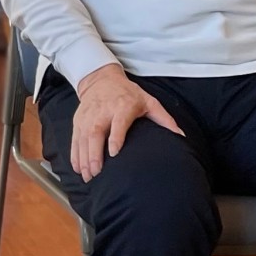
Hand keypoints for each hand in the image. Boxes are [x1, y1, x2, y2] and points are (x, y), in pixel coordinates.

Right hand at [70, 63, 184, 181]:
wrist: (101, 80)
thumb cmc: (128, 93)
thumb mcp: (148, 101)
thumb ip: (164, 119)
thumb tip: (180, 135)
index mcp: (122, 106)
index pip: (117, 123)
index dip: (114, 137)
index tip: (114, 152)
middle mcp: (103, 112)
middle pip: (95, 133)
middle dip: (94, 154)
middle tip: (96, 172)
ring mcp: (88, 117)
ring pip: (83, 139)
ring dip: (83, 158)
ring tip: (87, 176)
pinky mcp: (78, 121)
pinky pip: (75, 140)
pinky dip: (75, 155)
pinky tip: (78, 168)